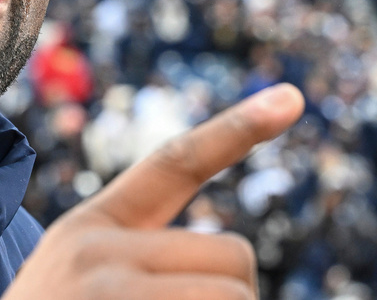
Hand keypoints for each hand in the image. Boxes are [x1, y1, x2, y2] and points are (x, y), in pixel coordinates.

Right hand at [3, 83, 304, 298]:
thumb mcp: (84, 281)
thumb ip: (146, 260)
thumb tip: (236, 268)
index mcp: (93, 227)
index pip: (172, 164)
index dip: (235, 129)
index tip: (292, 97)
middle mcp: (99, 250)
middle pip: (234, 256)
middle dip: (232, 296)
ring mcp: (110, 294)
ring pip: (235, 297)